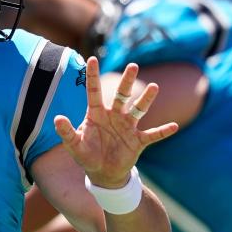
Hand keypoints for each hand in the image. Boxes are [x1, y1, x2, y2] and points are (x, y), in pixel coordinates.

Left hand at [54, 57, 177, 187]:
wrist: (103, 173)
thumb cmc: (87, 156)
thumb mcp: (74, 146)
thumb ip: (66, 132)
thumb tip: (56, 118)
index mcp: (96, 114)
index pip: (94, 91)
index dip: (93, 76)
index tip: (92, 59)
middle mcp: (114, 116)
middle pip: (122, 95)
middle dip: (127, 81)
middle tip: (133, 66)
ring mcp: (127, 127)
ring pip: (139, 110)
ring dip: (146, 99)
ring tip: (154, 87)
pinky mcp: (138, 141)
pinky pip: (153, 135)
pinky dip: (163, 131)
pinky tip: (174, 126)